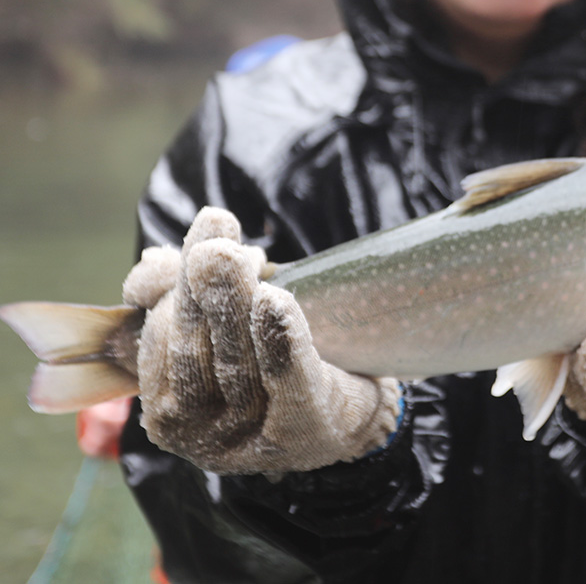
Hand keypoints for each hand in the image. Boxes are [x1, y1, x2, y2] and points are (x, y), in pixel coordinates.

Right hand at [124, 207, 401, 474]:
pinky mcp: (306, 429)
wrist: (350, 408)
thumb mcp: (219, 325)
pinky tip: (274, 300)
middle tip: (216, 236)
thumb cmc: (271, 361)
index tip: (213, 226)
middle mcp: (198, 431)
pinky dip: (279, 339)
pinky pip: (289, 380)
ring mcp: (250, 437)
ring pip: (237, 362)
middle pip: (195, 349)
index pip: (157, 337)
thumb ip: (182, 293)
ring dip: (240, 303)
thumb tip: (156, 259)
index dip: (179, 283)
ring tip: (245, 256)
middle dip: (206, 290)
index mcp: (166, 407)